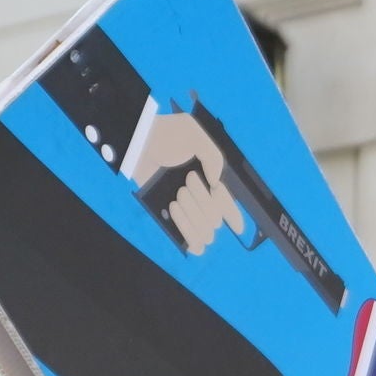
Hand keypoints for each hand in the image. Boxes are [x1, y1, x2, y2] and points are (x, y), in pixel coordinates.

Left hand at [123, 109, 246, 252]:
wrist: (138, 143)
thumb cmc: (165, 135)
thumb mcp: (195, 135)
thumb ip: (214, 157)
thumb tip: (216, 184)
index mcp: (210, 181)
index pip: (228, 206)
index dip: (235, 217)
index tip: (237, 226)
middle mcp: (200, 199)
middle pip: (215, 219)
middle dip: (203, 201)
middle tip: (186, 181)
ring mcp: (185, 210)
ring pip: (204, 232)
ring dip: (192, 215)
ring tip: (175, 198)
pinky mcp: (169, 217)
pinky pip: (190, 241)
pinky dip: (188, 235)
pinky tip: (177, 216)